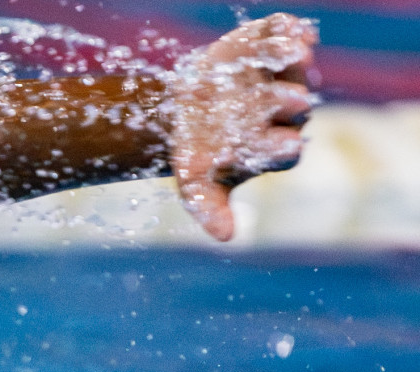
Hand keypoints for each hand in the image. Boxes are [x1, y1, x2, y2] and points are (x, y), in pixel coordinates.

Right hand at [167, 13, 317, 240]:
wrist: (179, 113)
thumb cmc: (194, 154)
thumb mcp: (194, 186)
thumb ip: (208, 209)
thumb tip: (226, 238)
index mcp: (274, 147)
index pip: (287, 149)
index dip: (282, 146)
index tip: (275, 143)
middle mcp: (286, 112)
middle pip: (295, 106)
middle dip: (284, 101)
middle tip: (278, 98)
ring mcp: (281, 76)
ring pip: (296, 68)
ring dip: (293, 60)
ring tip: (288, 53)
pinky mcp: (268, 46)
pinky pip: (285, 34)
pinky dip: (286, 29)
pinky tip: (289, 28)